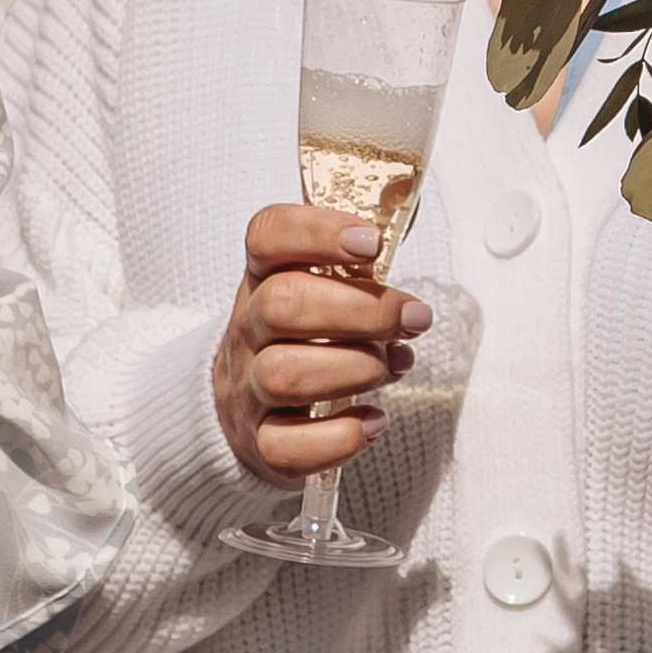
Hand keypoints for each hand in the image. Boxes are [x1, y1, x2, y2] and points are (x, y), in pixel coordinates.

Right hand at [212, 207, 432, 486]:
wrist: (238, 411)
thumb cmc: (299, 338)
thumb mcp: (314, 289)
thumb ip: (355, 258)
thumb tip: (411, 205)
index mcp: (262, 279)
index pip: (266, 237)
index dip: (318, 231)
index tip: (372, 241)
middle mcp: (247, 331)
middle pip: (282, 306)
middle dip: (361, 311)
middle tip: (413, 318)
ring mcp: (248, 390)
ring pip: (285, 375)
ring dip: (356, 369)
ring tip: (396, 365)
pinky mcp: (261, 445)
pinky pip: (288, 447)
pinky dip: (340, 436)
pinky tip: (374, 420)